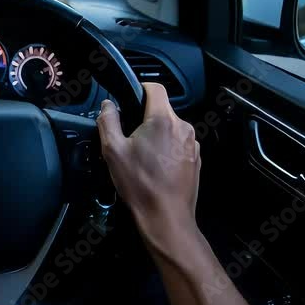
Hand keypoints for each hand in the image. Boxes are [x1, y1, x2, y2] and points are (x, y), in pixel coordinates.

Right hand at [97, 83, 200, 254]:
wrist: (166, 217)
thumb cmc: (140, 185)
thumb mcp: (113, 151)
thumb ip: (108, 121)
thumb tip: (107, 105)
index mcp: (163, 120)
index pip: (155, 87)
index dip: (141, 88)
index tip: (130, 99)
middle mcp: (183, 127)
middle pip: (162, 110)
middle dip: (146, 119)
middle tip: (130, 139)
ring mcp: (193, 143)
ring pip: (171, 128)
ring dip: (158, 135)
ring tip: (143, 157)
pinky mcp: (196, 158)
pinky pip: (179, 144)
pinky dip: (167, 149)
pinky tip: (156, 168)